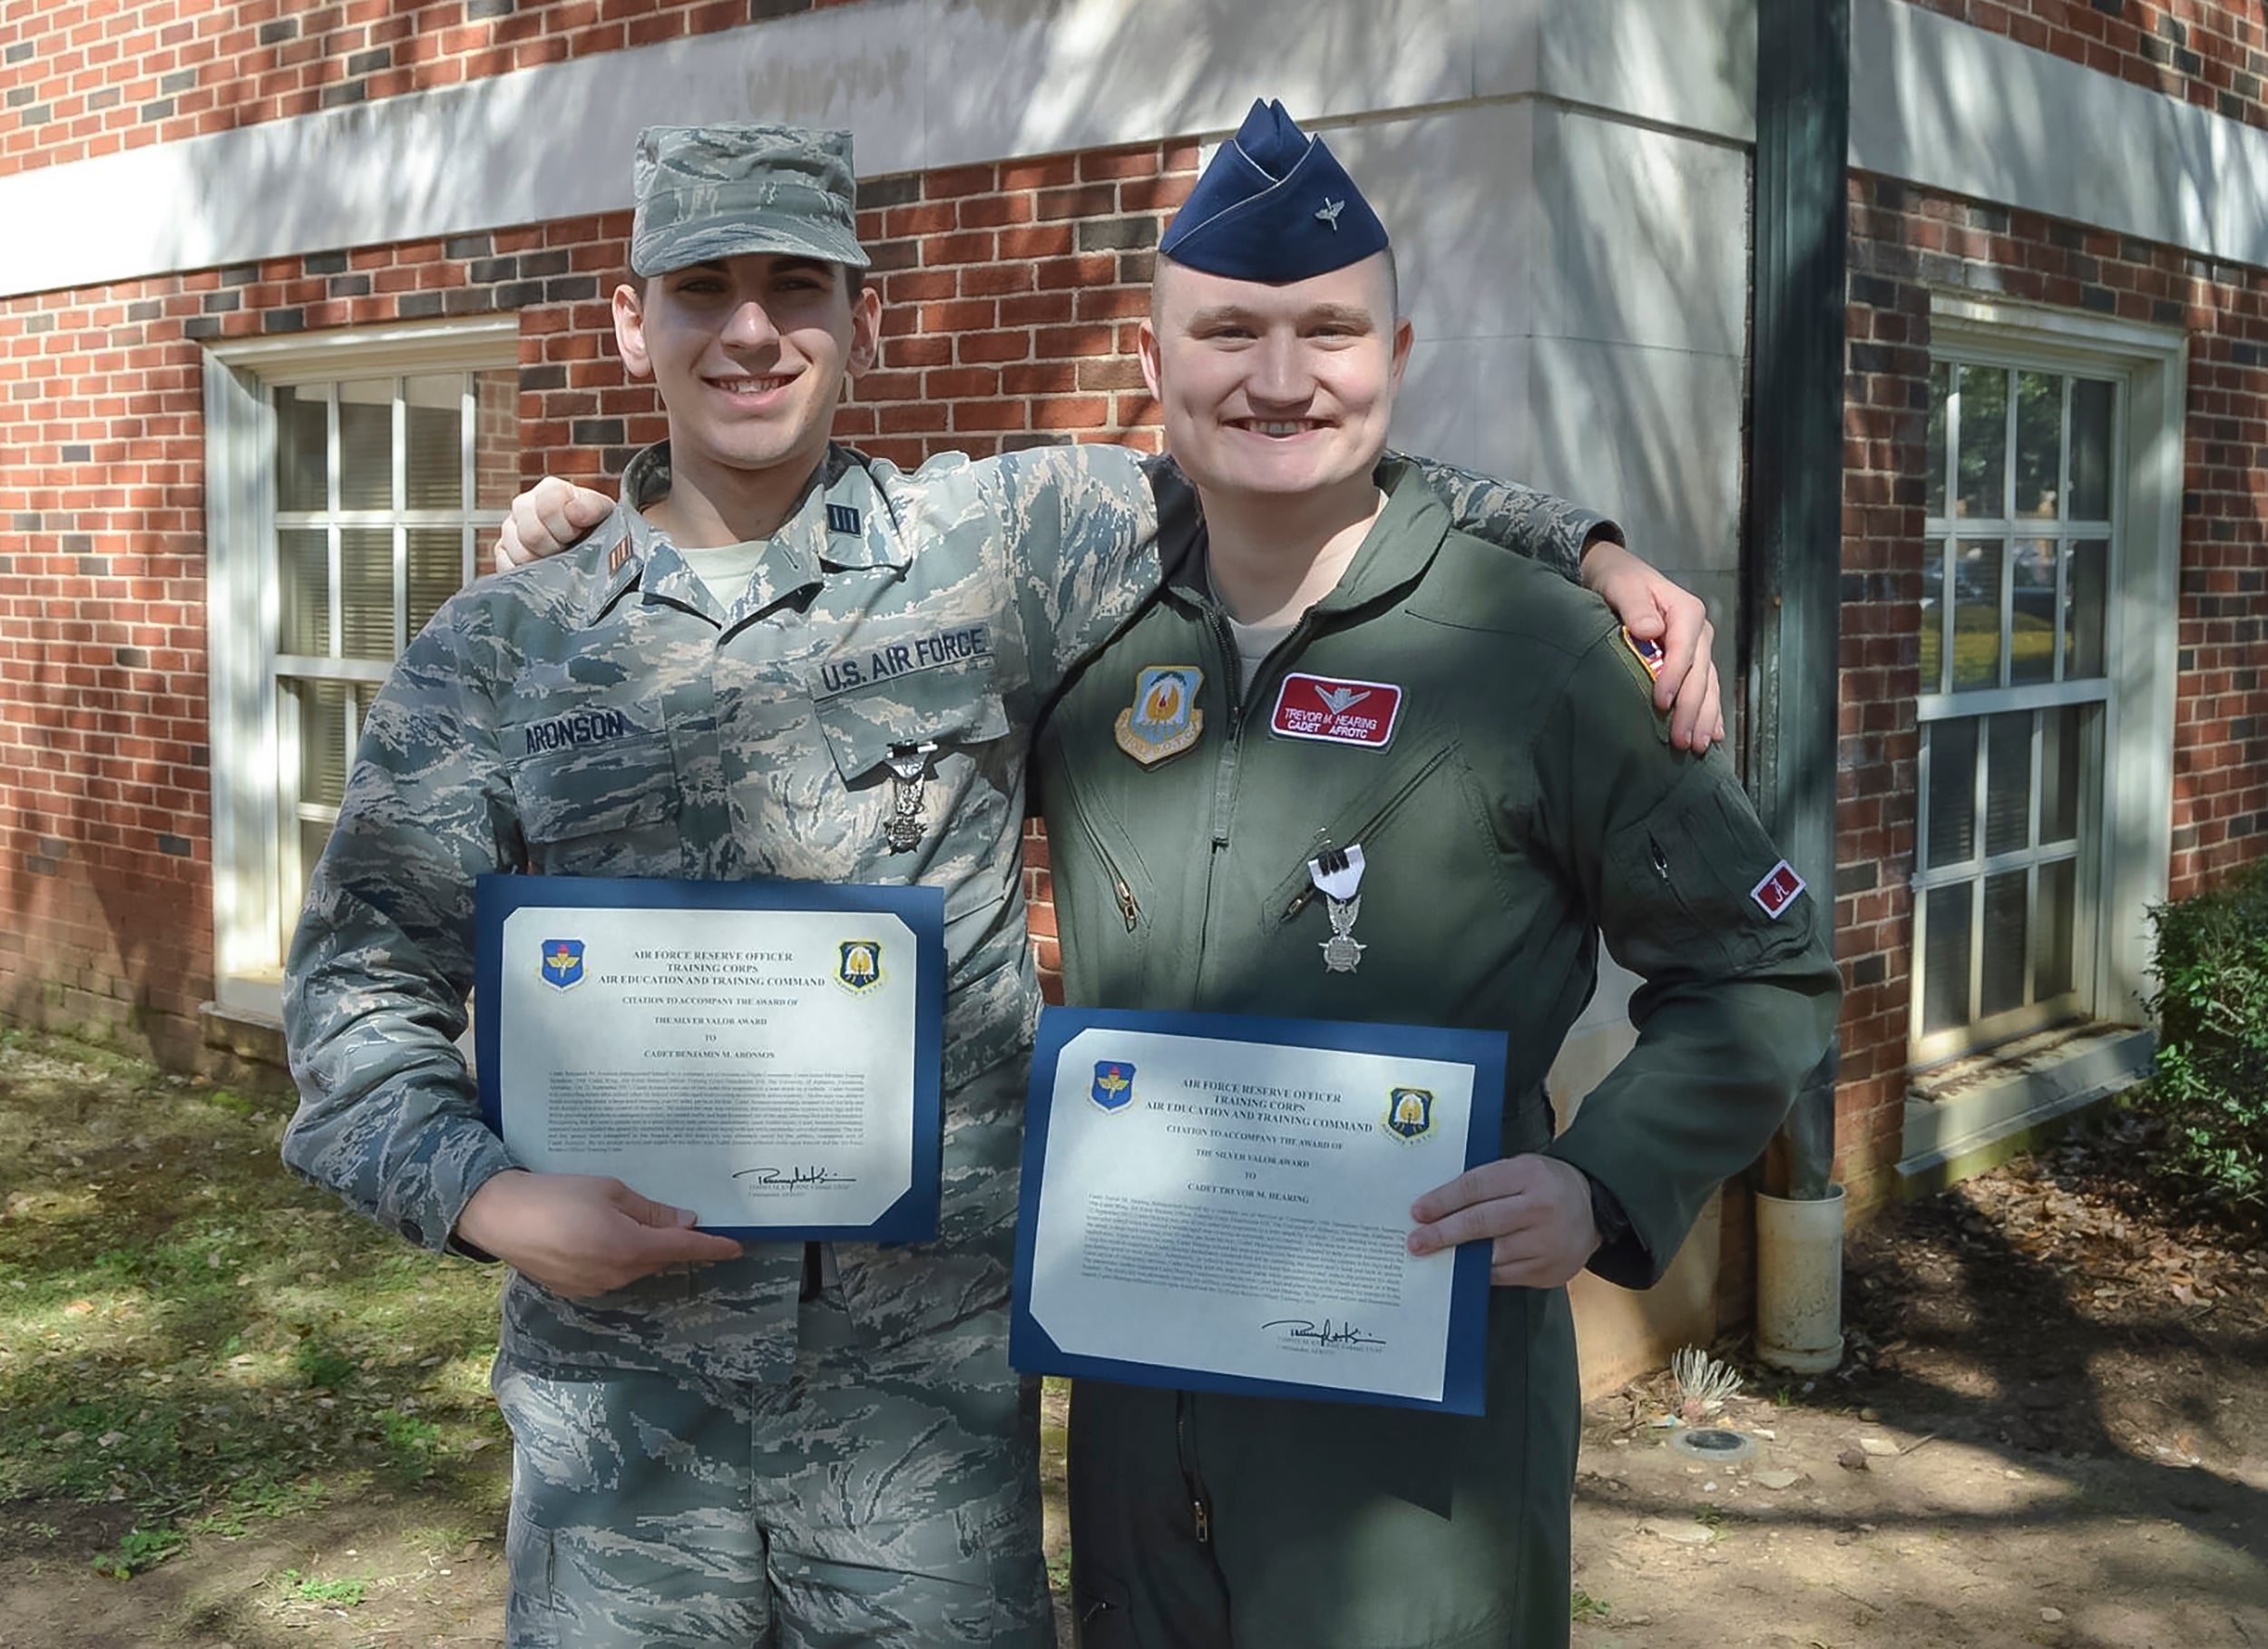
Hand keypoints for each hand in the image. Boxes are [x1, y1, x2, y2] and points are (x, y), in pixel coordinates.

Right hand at [452, 1169, 742, 1296]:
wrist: (500, 1215)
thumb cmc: (557, 1195)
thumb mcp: (610, 1192)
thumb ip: (650, 1211)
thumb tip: (684, 1224)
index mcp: (629, 1248)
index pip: (683, 1250)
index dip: (712, 1248)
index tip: (736, 1248)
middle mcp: (617, 1275)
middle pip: (658, 1258)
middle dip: (666, 1239)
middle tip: (661, 1213)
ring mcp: (595, 1287)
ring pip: (635, 1267)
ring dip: (638, 1248)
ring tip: (617, 1218)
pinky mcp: (576, 1290)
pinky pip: (611, 1274)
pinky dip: (615, 1256)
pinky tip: (595, 1235)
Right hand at [490, 477, 616, 571]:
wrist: (590, 546)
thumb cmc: (596, 528)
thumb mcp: (603, 512)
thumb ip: (592, 506)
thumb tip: (573, 512)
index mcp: (549, 490)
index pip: (548, 506)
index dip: (567, 527)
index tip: (578, 532)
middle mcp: (524, 505)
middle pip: (531, 533)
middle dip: (556, 547)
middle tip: (569, 547)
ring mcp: (510, 528)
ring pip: (519, 552)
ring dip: (543, 561)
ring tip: (558, 557)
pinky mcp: (502, 551)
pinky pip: (506, 566)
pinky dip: (527, 573)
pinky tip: (542, 566)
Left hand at [1407, 1153, 1600, 1288]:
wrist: (1593, 1208)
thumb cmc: (1544, 1185)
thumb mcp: (1519, 1169)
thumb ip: (1485, 1185)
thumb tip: (1437, 1209)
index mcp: (1528, 1174)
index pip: (1476, 1187)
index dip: (1443, 1201)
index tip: (1418, 1212)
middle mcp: (1540, 1208)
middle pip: (1481, 1222)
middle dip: (1443, 1234)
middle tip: (1417, 1242)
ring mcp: (1547, 1243)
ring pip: (1491, 1254)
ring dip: (1458, 1258)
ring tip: (1435, 1257)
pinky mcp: (1549, 1271)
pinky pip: (1504, 1275)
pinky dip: (1481, 1272)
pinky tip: (1464, 1269)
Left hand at [1579, 539, 1724, 752]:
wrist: (1618, 575)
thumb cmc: (1618, 580)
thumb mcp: (1622, 586)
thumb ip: (1634, 606)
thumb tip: (1649, 629)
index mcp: (1686, 611)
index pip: (1684, 650)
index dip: (1674, 677)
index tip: (1660, 702)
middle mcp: (1698, 632)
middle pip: (1699, 674)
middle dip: (1692, 709)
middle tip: (1683, 740)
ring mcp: (1699, 648)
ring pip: (1708, 686)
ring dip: (1705, 717)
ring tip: (1698, 745)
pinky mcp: (1692, 661)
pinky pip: (1706, 688)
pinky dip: (1710, 712)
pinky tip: (1714, 734)